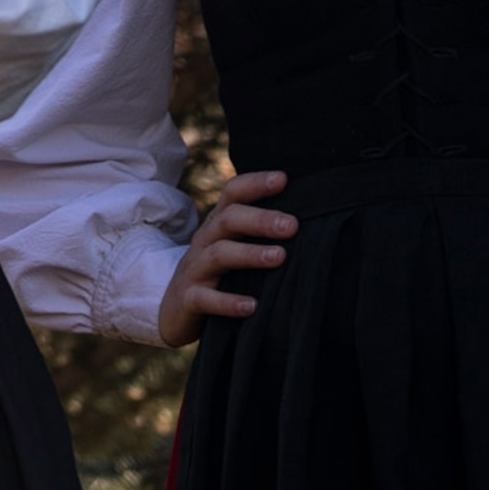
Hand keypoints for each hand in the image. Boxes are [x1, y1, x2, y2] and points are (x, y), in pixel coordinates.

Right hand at [157, 169, 294, 344]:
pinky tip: (252, 306)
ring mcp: (195, 270)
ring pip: (219, 255)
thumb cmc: (218, 276)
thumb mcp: (233, 249)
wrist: (175, 309)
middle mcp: (205, 242)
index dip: (255, 184)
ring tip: (279, 257)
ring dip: (249, 254)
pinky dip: (228, 302)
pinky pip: (205, 298)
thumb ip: (260, 235)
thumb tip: (313, 223)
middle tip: (292, 225)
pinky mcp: (189, 299)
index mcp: (218, 226)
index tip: (283, 179)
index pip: (233, 194)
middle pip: (227, 220)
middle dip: (259, 220)